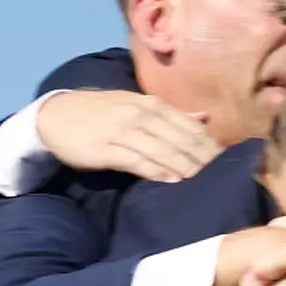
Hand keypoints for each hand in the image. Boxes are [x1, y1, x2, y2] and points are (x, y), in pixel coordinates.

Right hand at [36, 90, 220, 182]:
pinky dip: (158, 171)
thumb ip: (171, 114)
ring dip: (186, 167)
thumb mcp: (137, 105)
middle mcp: (142, 115)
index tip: (230, 161)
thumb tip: (204, 117)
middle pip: (182, 139)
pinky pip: (138, 161)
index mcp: (152, 105)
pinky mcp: (107, 148)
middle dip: (205, 158)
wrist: (55, 115)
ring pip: (165, 150)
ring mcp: (124, 131)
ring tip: (205, 181)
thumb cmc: (101, 113)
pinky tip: (173, 180)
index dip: (211, 145)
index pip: (190, 127)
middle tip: (226, 176)